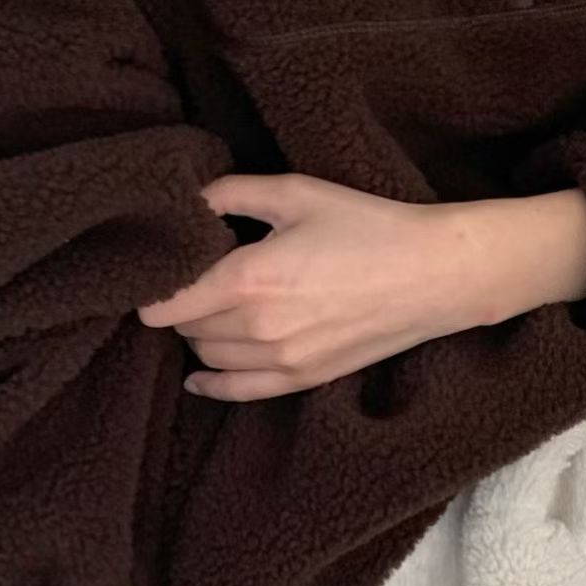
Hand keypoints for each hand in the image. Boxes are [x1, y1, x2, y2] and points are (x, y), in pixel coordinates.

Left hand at [138, 174, 585, 400]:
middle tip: (190, 280)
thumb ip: (231, 193)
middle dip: (180, 305)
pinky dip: (211, 384)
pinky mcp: (303, 378)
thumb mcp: (297, 193)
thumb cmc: (369, 226)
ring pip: (207, 358)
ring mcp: (281, 360)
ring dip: (199, 336)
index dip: (152, 286)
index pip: (167, 301)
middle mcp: (257, 327)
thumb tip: (187, 200)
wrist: (434, 274)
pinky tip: (199, 377)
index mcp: (249, 278)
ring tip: (208, 310)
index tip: (154, 269)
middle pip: (185, 328)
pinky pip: (238, 393)